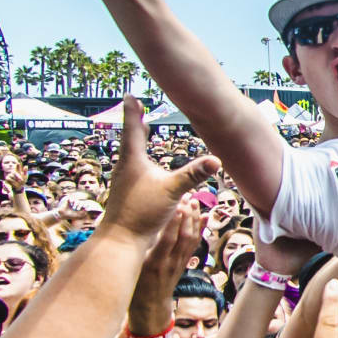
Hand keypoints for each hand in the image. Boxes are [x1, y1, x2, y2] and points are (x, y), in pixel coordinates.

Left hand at [100, 100, 220, 244]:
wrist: (120, 241)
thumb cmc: (141, 214)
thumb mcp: (172, 191)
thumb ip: (194, 174)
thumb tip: (217, 160)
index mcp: (132, 161)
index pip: (133, 128)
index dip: (133, 111)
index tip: (130, 96)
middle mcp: (125, 168)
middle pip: (130, 139)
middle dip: (136, 123)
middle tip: (136, 109)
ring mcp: (123, 181)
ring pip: (131, 154)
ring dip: (137, 141)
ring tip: (141, 132)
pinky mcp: (125, 194)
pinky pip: (132, 169)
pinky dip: (138, 159)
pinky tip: (144, 168)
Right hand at [130, 207, 196, 329]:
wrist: (151, 307)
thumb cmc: (135, 287)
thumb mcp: (132, 269)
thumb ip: (136, 250)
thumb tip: (130, 225)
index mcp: (155, 263)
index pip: (167, 240)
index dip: (173, 223)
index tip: (175, 205)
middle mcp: (170, 262)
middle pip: (184, 236)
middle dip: (187, 215)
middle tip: (187, 196)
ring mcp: (180, 263)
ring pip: (192, 238)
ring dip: (195, 218)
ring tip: (194, 200)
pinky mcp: (184, 263)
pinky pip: (195, 244)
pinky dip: (201, 229)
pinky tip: (204, 215)